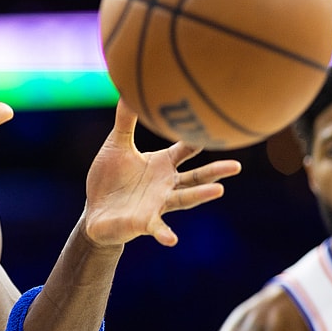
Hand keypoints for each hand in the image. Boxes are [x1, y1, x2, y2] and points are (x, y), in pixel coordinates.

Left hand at [82, 100, 240, 246]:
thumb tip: (128, 90)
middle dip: (215, 171)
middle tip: (236, 165)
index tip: (214, 127)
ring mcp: (158, 205)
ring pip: (184, 199)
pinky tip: (172, 240)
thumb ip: (125, 120)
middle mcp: (166, 185)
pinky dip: (165, 234)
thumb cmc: (108, 179)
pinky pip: (157, 228)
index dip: (197, 139)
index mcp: (162, 164)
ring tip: (218, 191)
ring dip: (200, 195)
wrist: (95, 211)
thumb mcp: (115, 145)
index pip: (186, 149)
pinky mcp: (143, 223)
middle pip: (195, 176)